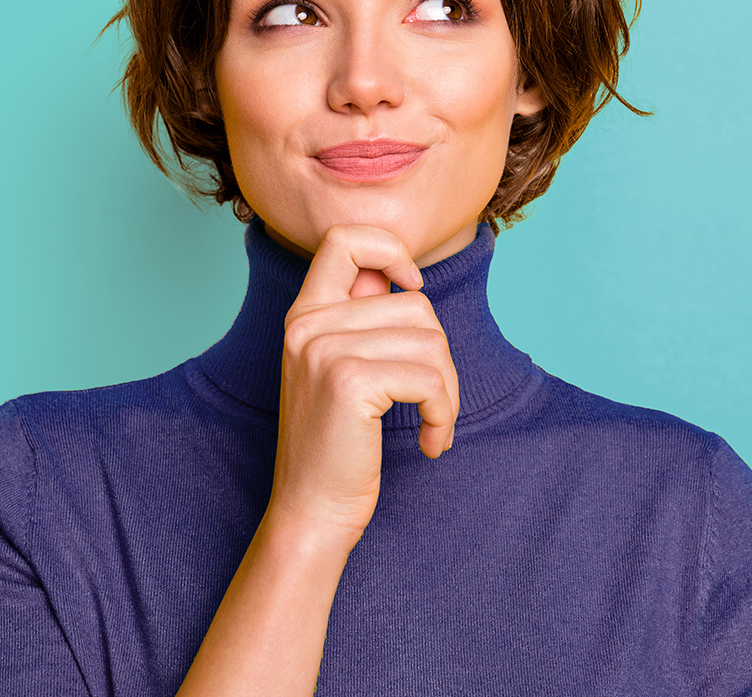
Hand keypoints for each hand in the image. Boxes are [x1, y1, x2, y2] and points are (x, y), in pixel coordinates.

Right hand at [264, 224, 459, 550]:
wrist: (311, 511)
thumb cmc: (338, 444)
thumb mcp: (338, 368)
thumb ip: (361, 317)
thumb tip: (404, 277)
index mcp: (304, 313)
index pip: (344, 238)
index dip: (388, 248)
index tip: (410, 285)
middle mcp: (307, 323)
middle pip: (414, 304)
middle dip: (440, 356)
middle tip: (433, 401)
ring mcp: (323, 349)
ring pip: (430, 340)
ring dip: (447, 391)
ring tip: (432, 423)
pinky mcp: (349, 380)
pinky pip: (429, 378)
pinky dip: (443, 413)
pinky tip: (430, 441)